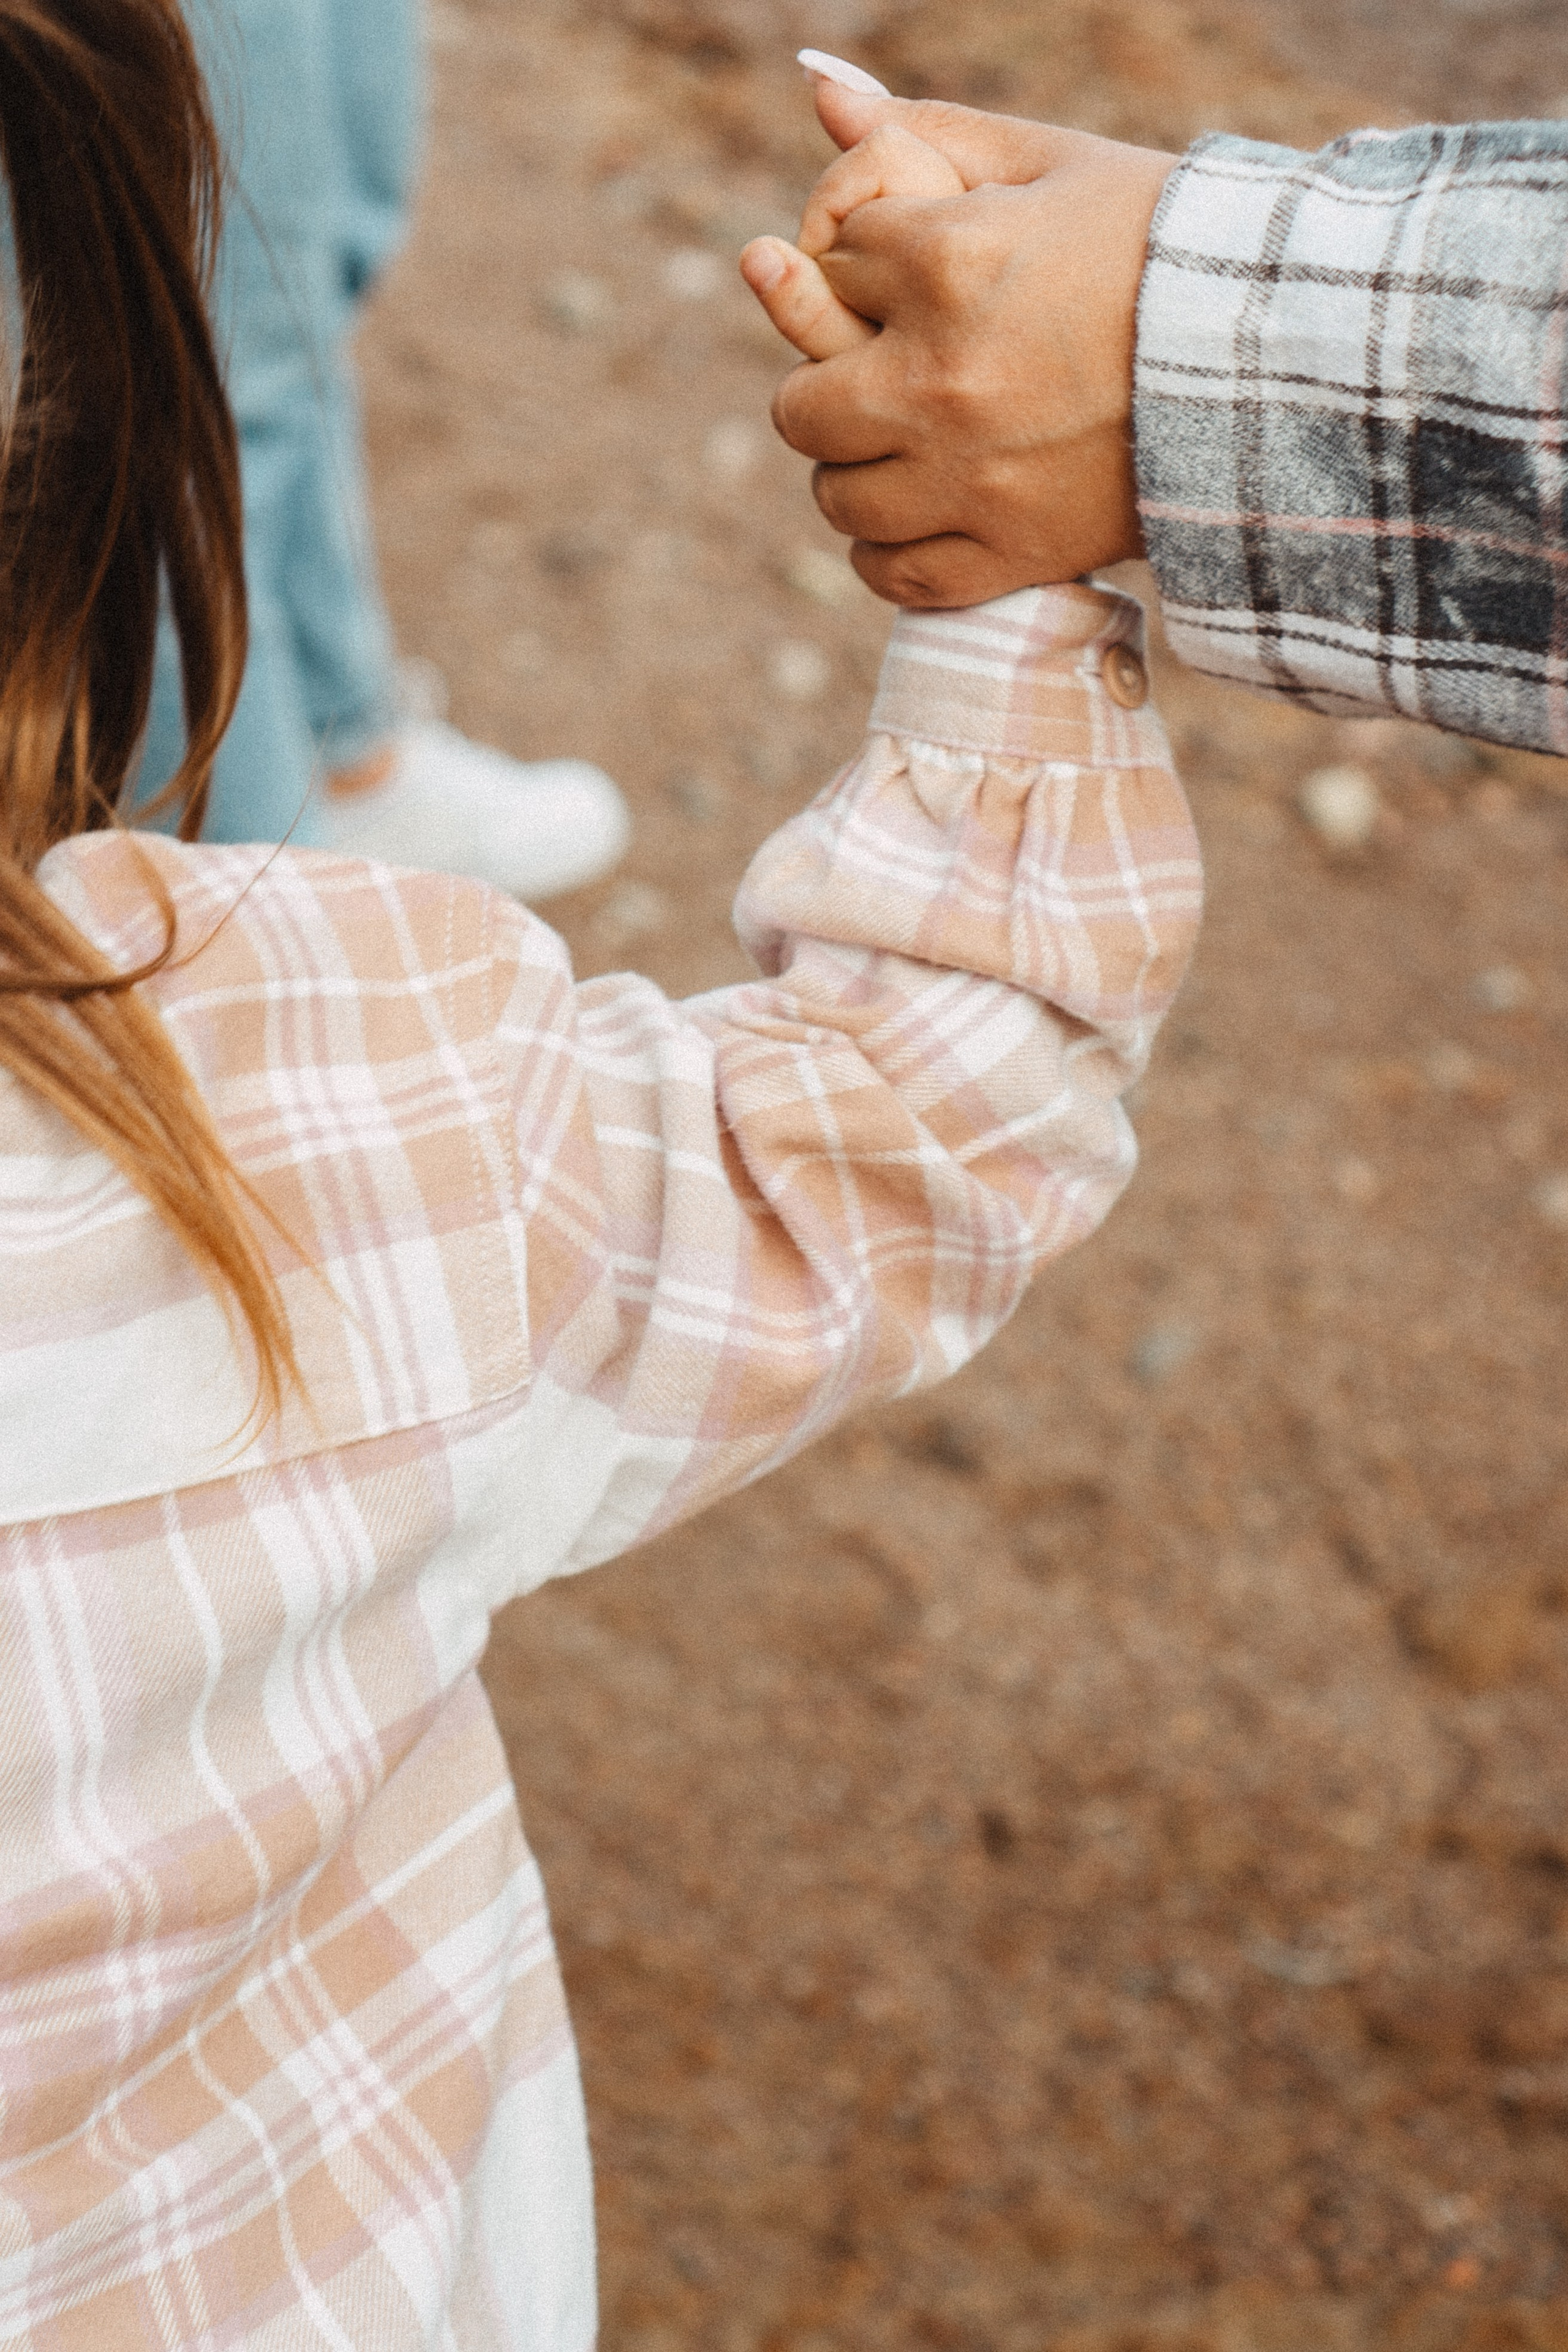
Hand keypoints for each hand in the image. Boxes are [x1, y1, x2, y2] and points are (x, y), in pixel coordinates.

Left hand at [767, 77, 1175, 606]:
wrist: (1274, 359)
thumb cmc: (1160, 246)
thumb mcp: (1049, 162)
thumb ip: (924, 128)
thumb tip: (817, 90)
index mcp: (949, 263)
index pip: (832, 267)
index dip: (870, 270)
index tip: (924, 275)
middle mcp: (942, 380)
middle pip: (800, 405)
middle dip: (831, 383)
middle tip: (884, 375)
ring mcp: (971, 479)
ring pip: (837, 496)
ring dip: (857, 470)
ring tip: (909, 445)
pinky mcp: (1010, 554)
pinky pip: (892, 572)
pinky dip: (889, 549)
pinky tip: (921, 512)